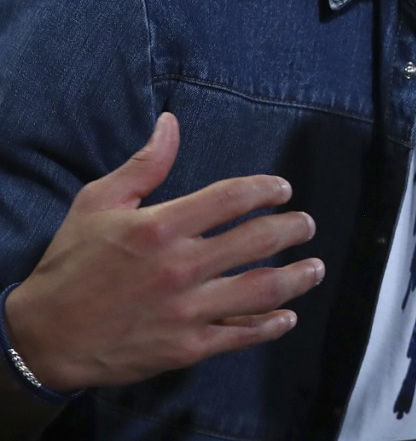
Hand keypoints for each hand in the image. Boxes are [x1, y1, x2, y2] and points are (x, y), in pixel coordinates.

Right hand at [4, 113, 323, 391]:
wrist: (45, 336)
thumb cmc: (72, 262)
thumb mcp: (99, 201)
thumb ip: (145, 164)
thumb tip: (171, 123)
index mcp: (162, 226)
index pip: (231, 199)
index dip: (265, 190)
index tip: (283, 189)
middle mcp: (180, 267)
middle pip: (256, 241)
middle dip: (291, 229)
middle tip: (307, 224)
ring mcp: (186, 310)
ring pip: (259, 290)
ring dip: (296, 278)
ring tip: (314, 267)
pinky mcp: (185, 347)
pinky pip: (239, 335)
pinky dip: (269, 326)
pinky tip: (287, 315)